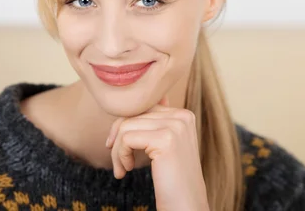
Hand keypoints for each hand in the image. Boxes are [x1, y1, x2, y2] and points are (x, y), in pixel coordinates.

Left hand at [106, 95, 209, 210]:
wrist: (187, 207)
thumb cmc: (173, 182)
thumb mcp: (167, 146)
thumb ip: (156, 124)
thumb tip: (140, 104)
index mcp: (184, 115)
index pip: (143, 108)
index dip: (125, 127)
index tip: (119, 148)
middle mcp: (182, 116)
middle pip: (133, 114)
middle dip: (118, 139)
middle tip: (118, 163)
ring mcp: (175, 126)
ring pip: (126, 126)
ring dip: (117, 150)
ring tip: (122, 169)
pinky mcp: (165, 139)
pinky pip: (126, 138)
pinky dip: (120, 155)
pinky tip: (127, 170)